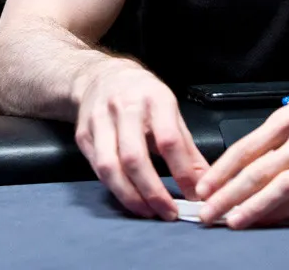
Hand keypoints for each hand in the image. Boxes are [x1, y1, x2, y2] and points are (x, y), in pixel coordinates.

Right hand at [74, 60, 209, 220]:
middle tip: (169, 212)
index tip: (194, 196)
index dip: (182, 171)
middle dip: (152, 191)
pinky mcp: (84, 135)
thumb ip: (187, 148)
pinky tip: (129, 198)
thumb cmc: (142, 95)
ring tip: (148, 211)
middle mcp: (124, 107)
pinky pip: (97, 169)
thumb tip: (204, 182)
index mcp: (154, 98)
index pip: (168, 139)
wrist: (100, 76)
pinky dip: (114, 188)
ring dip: (129, 196)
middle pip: (134, 157)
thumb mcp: (171, 111)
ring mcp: (99, 121)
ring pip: (109, 167)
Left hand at [195, 84, 288, 228]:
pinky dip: (284, 212)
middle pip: (259, 171)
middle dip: (229, 194)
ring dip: (254, 207)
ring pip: (281, 187)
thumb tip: (238, 169)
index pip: (245, 148)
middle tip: (209, 211)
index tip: (203, 188)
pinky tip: (268, 219)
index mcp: (287, 119)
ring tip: (234, 220)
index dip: (221, 171)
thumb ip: (270, 141)